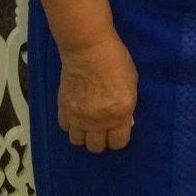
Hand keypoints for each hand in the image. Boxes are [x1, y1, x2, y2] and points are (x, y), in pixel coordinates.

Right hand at [57, 30, 137, 153]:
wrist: (88, 48)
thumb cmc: (115, 60)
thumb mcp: (131, 83)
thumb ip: (126, 105)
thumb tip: (122, 118)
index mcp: (120, 114)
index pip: (119, 143)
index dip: (118, 138)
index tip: (117, 130)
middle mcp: (99, 121)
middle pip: (96, 147)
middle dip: (101, 139)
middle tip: (102, 128)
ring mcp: (79, 117)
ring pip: (78, 141)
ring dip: (84, 134)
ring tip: (87, 123)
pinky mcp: (64, 109)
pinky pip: (65, 127)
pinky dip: (70, 123)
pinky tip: (75, 113)